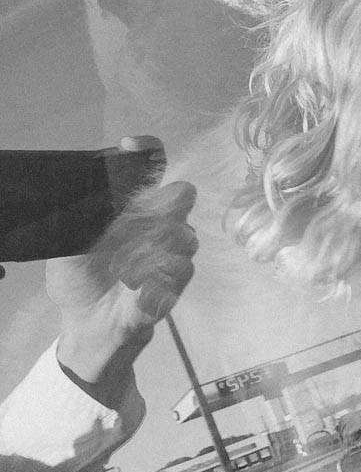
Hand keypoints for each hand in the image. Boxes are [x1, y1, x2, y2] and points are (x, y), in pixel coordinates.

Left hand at [48, 138, 197, 404]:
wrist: (89, 326)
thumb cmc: (79, 281)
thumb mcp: (66, 245)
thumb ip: (79, 217)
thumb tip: (89, 188)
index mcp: (131, 207)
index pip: (150, 168)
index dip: (148, 152)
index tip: (133, 146)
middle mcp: (158, 223)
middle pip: (181, 194)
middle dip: (162, 202)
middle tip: (136, 216)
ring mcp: (172, 251)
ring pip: (184, 233)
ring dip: (154, 245)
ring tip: (125, 263)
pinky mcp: (178, 280)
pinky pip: (181, 267)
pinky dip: (155, 274)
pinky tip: (134, 282)